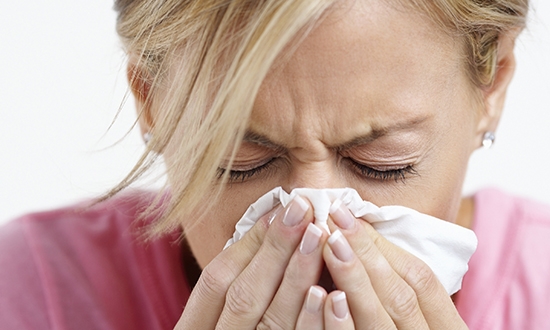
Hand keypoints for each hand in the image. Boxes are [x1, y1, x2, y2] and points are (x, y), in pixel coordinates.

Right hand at [174, 196, 334, 328]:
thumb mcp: (214, 325)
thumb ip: (233, 291)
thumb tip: (266, 236)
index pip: (216, 281)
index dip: (247, 245)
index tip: (276, 212)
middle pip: (247, 295)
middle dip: (276, 249)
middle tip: (302, 207)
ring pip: (274, 322)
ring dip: (298, 277)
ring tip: (320, 235)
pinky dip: (316, 325)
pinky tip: (332, 295)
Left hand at [310, 201, 467, 328]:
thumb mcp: (419, 322)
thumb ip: (398, 292)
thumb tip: (362, 242)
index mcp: (444, 329)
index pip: (422, 280)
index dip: (386, 246)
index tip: (353, 215)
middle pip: (399, 297)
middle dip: (367, 253)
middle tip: (335, 217)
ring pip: (378, 323)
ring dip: (354, 280)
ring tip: (331, 243)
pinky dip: (340, 326)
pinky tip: (325, 298)